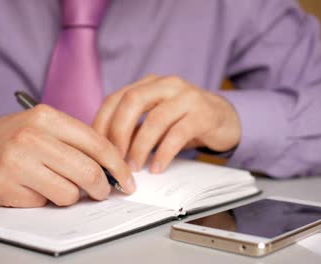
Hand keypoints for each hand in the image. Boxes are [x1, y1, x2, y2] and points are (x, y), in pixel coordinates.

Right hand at [0, 104, 135, 207]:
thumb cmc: (13, 140)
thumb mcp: (44, 127)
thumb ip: (76, 142)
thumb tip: (112, 167)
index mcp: (46, 117)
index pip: (97, 144)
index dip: (118, 166)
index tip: (126, 179)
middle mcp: (31, 137)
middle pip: (87, 172)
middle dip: (102, 187)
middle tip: (103, 191)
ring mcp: (15, 162)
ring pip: (68, 193)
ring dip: (69, 195)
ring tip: (53, 184)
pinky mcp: (3, 186)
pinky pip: (43, 203)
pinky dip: (43, 200)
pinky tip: (30, 187)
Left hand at [93, 74, 240, 172]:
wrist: (223, 118)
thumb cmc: (183, 121)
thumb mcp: (155, 119)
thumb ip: (133, 127)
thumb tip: (106, 152)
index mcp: (149, 84)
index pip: (116, 98)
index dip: (102, 123)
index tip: (97, 149)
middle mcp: (166, 85)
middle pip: (132, 101)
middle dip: (118, 132)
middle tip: (113, 158)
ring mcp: (187, 97)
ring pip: (156, 118)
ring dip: (140, 146)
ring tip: (134, 167)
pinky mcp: (203, 114)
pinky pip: (178, 134)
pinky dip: (164, 153)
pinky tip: (157, 167)